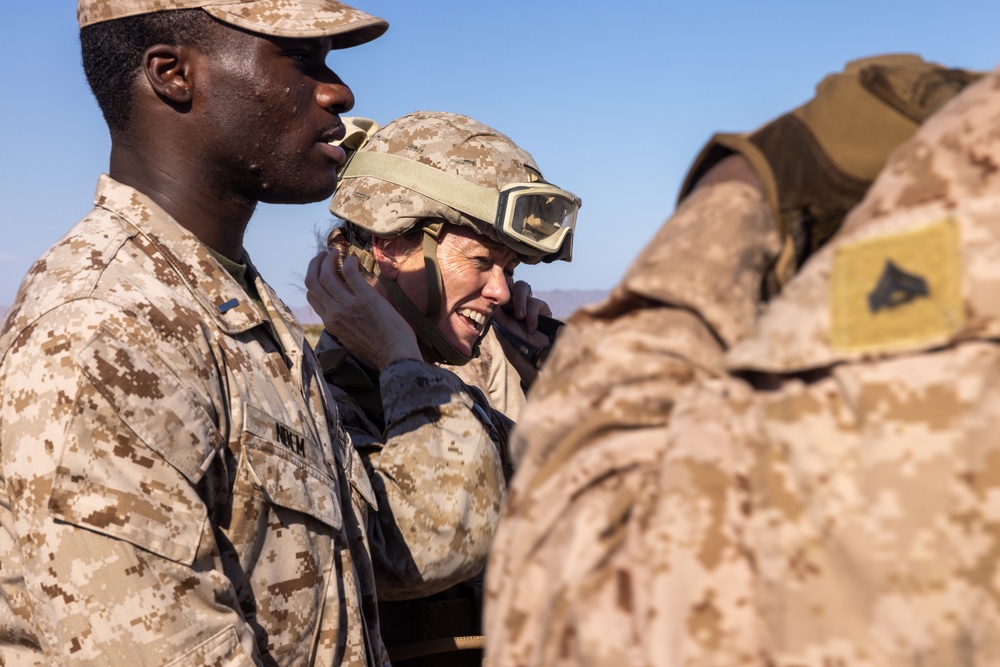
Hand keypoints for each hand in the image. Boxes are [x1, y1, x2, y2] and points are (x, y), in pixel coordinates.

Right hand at [305, 248, 421, 369]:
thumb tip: (345, 310)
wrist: (395, 355)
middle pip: (313, 282)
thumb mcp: (351, 338)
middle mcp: (334, 313)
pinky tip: (354, 259)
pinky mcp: (365, 298)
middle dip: (315, 264)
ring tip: (336, 252)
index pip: (312, 296)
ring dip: (328, 259)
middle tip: (324, 255)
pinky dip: (349, 262)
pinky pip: (350, 273)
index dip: (314, 279)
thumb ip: (344, 323)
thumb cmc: (379, 349)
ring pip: (326, 275)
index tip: (320, 269)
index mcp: (330, 323)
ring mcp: (348, 305)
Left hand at [492, 281, 556, 387]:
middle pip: (511, 283)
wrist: (535, 356)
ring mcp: (529, 305)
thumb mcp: (502, 328)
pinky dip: (532, 316)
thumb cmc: (516, 346)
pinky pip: (535, 302)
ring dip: (521, 302)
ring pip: (523, 287)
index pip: (500, 290)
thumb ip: (497, 313)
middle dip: (512, 294)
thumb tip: (489, 299)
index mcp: (503, 307)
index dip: (499, 287)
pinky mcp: (542, 308)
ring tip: (521, 318)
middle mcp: (515, 303)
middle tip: (512, 308)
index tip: (496, 292)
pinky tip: (531, 328)